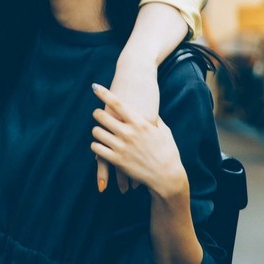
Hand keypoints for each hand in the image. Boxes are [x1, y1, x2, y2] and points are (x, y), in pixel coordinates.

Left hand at [99, 56, 160, 192]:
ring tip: (100, 131)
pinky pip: (96, 149)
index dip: (104, 93)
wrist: (168, 176)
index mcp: (140, 123)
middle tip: (98, 114)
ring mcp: (121, 147)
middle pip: (101, 116)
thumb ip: (155, 119)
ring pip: (96, 132)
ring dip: (97, 130)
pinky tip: (100, 146)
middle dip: (98, 113)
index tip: (94, 87)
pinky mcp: (117, 161)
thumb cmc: (169, 152)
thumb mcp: (164, 131)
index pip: (117, 103)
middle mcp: (128, 133)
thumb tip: (151, 109)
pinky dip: (96, 146)